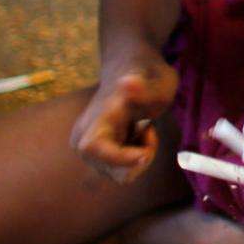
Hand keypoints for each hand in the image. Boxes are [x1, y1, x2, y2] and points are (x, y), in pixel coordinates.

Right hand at [69, 53, 176, 182]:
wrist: (130, 68)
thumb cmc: (149, 75)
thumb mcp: (160, 81)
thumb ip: (145, 88)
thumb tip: (127, 82)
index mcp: (98, 118)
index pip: (95, 149)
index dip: (120, 159)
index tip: (145, 154)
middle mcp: (84, 137)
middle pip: (115, 172)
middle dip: (139, 156)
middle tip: (148, 127)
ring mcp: (87, 149)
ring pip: (121, 175)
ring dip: (138, 156)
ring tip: (141, 127)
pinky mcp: (94, 156)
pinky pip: (121, 171)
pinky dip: (134, 158)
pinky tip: (135, 135)